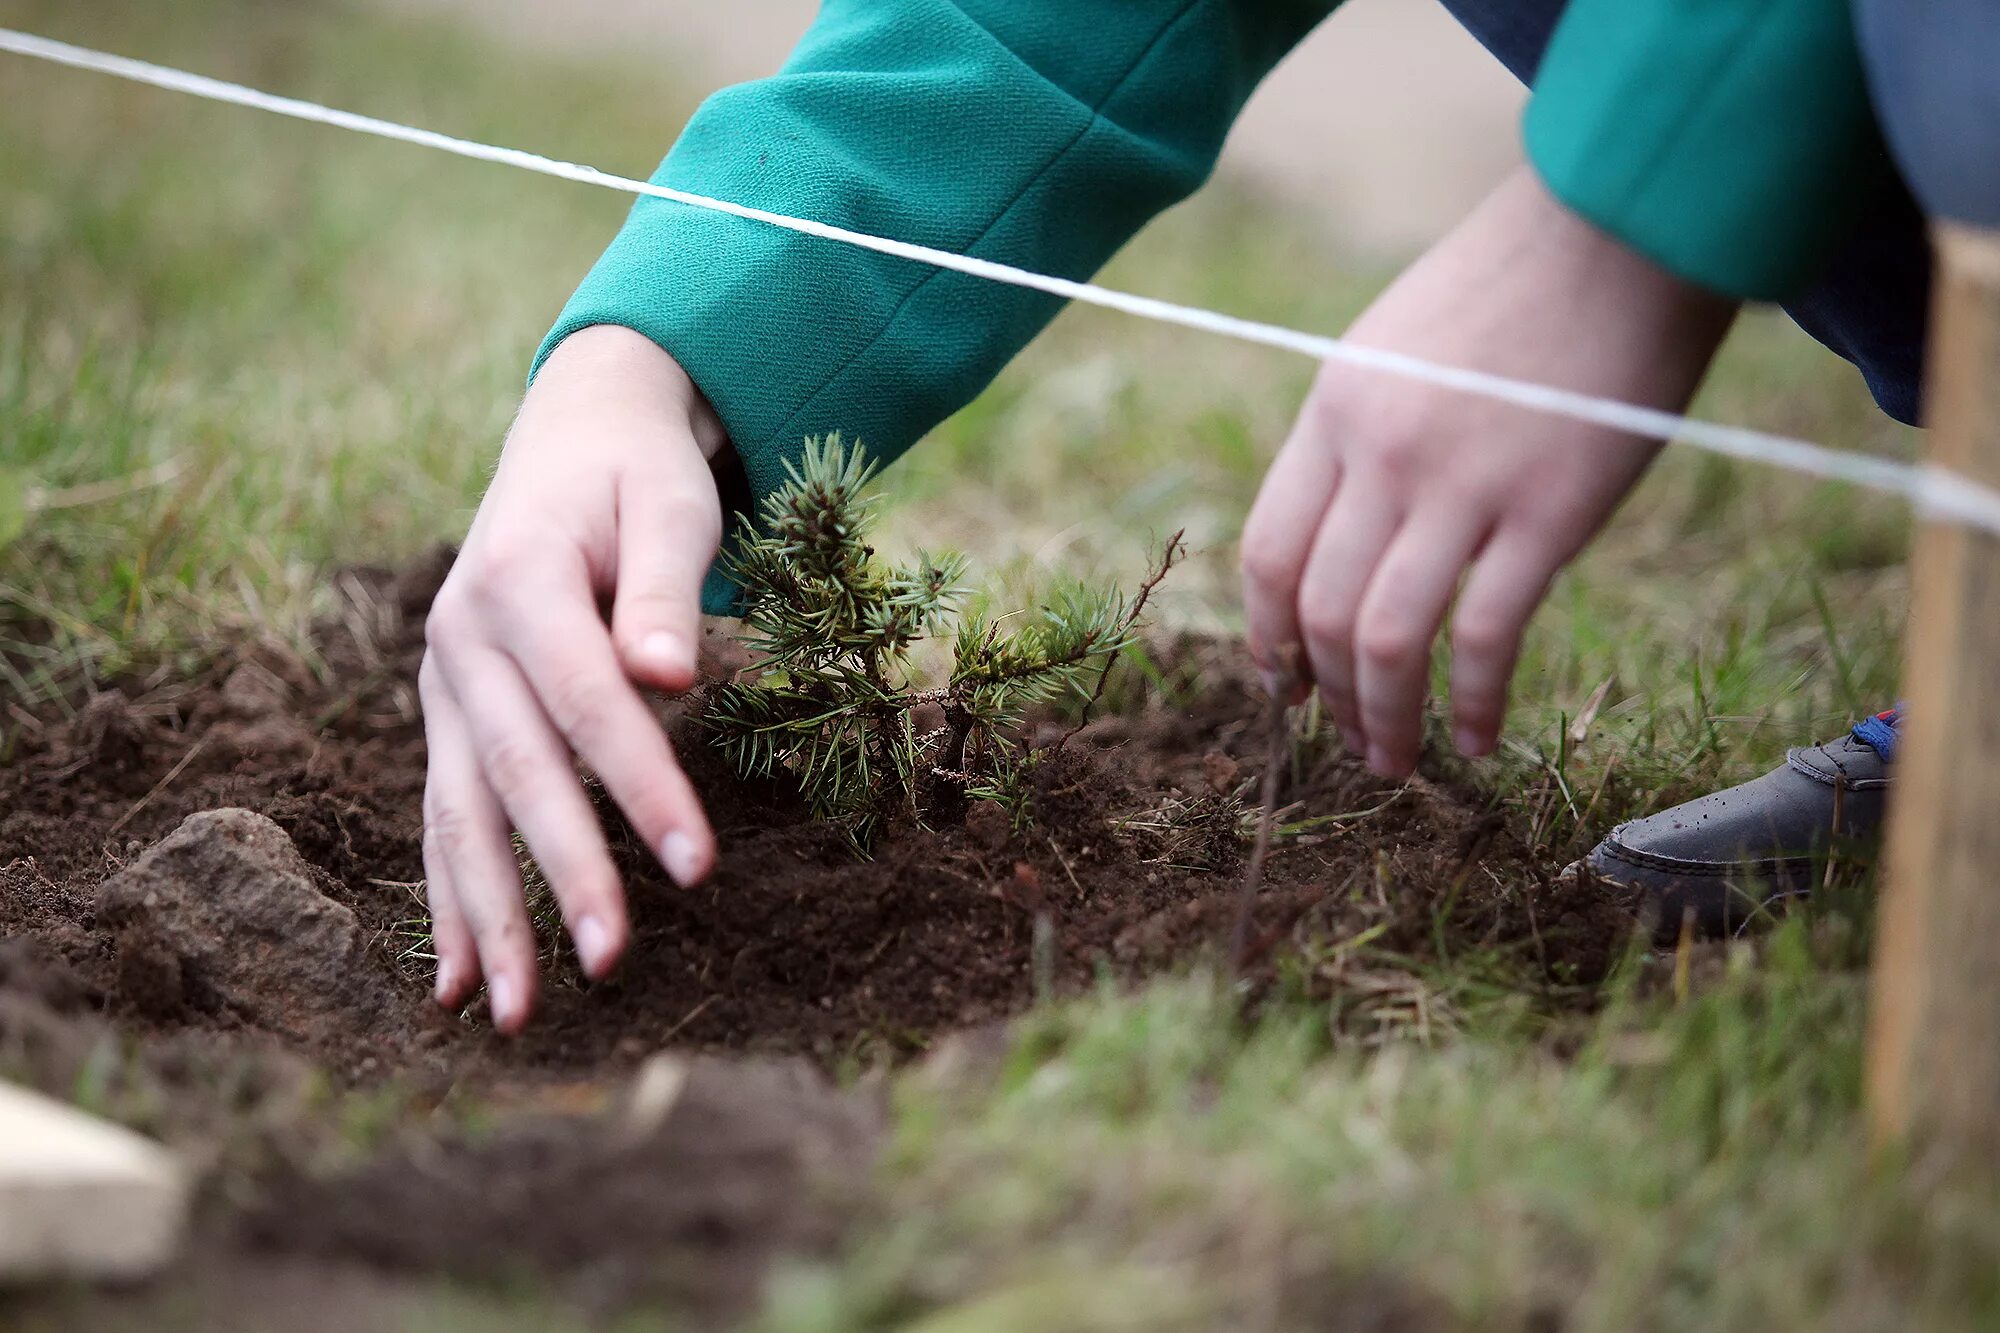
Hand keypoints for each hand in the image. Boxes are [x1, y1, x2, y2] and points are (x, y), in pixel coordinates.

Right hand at [419, 325, 725, 1031]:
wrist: (571, 438)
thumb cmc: (637, 475)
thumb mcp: (667, 502)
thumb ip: (664, 588)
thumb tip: (666, 675)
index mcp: (518, 578)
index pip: (587, 701)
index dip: (641, 784)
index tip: (698, 864)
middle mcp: (463, 638)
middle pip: (518, 772)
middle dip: (564, 872)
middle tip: (612, 960)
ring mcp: (445, 683)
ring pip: (461, 812)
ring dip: (491, 916)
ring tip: (519, 1013)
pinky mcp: (450, 718)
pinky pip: (445, 817)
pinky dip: (452, 901)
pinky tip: (462, 984)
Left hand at [1241, 168, 1736, 777]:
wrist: (1624, 222)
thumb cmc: (1513, 284)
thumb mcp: (1395, 346)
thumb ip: (1361, 438)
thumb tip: (1344, 542)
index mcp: (1336, 411)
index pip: (1269, 552)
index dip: (1267, 636)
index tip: (1282, 684)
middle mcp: (1383, 452)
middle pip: (1320, 608)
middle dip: (1327, 692)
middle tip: (1349, 739)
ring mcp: (1464, 481)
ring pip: (1387, 635)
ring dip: (1384, 716)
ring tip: (1394, 760)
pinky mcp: (1551, 508)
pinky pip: (1486, 633)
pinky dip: (1471, 701)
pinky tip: (1475, 738)